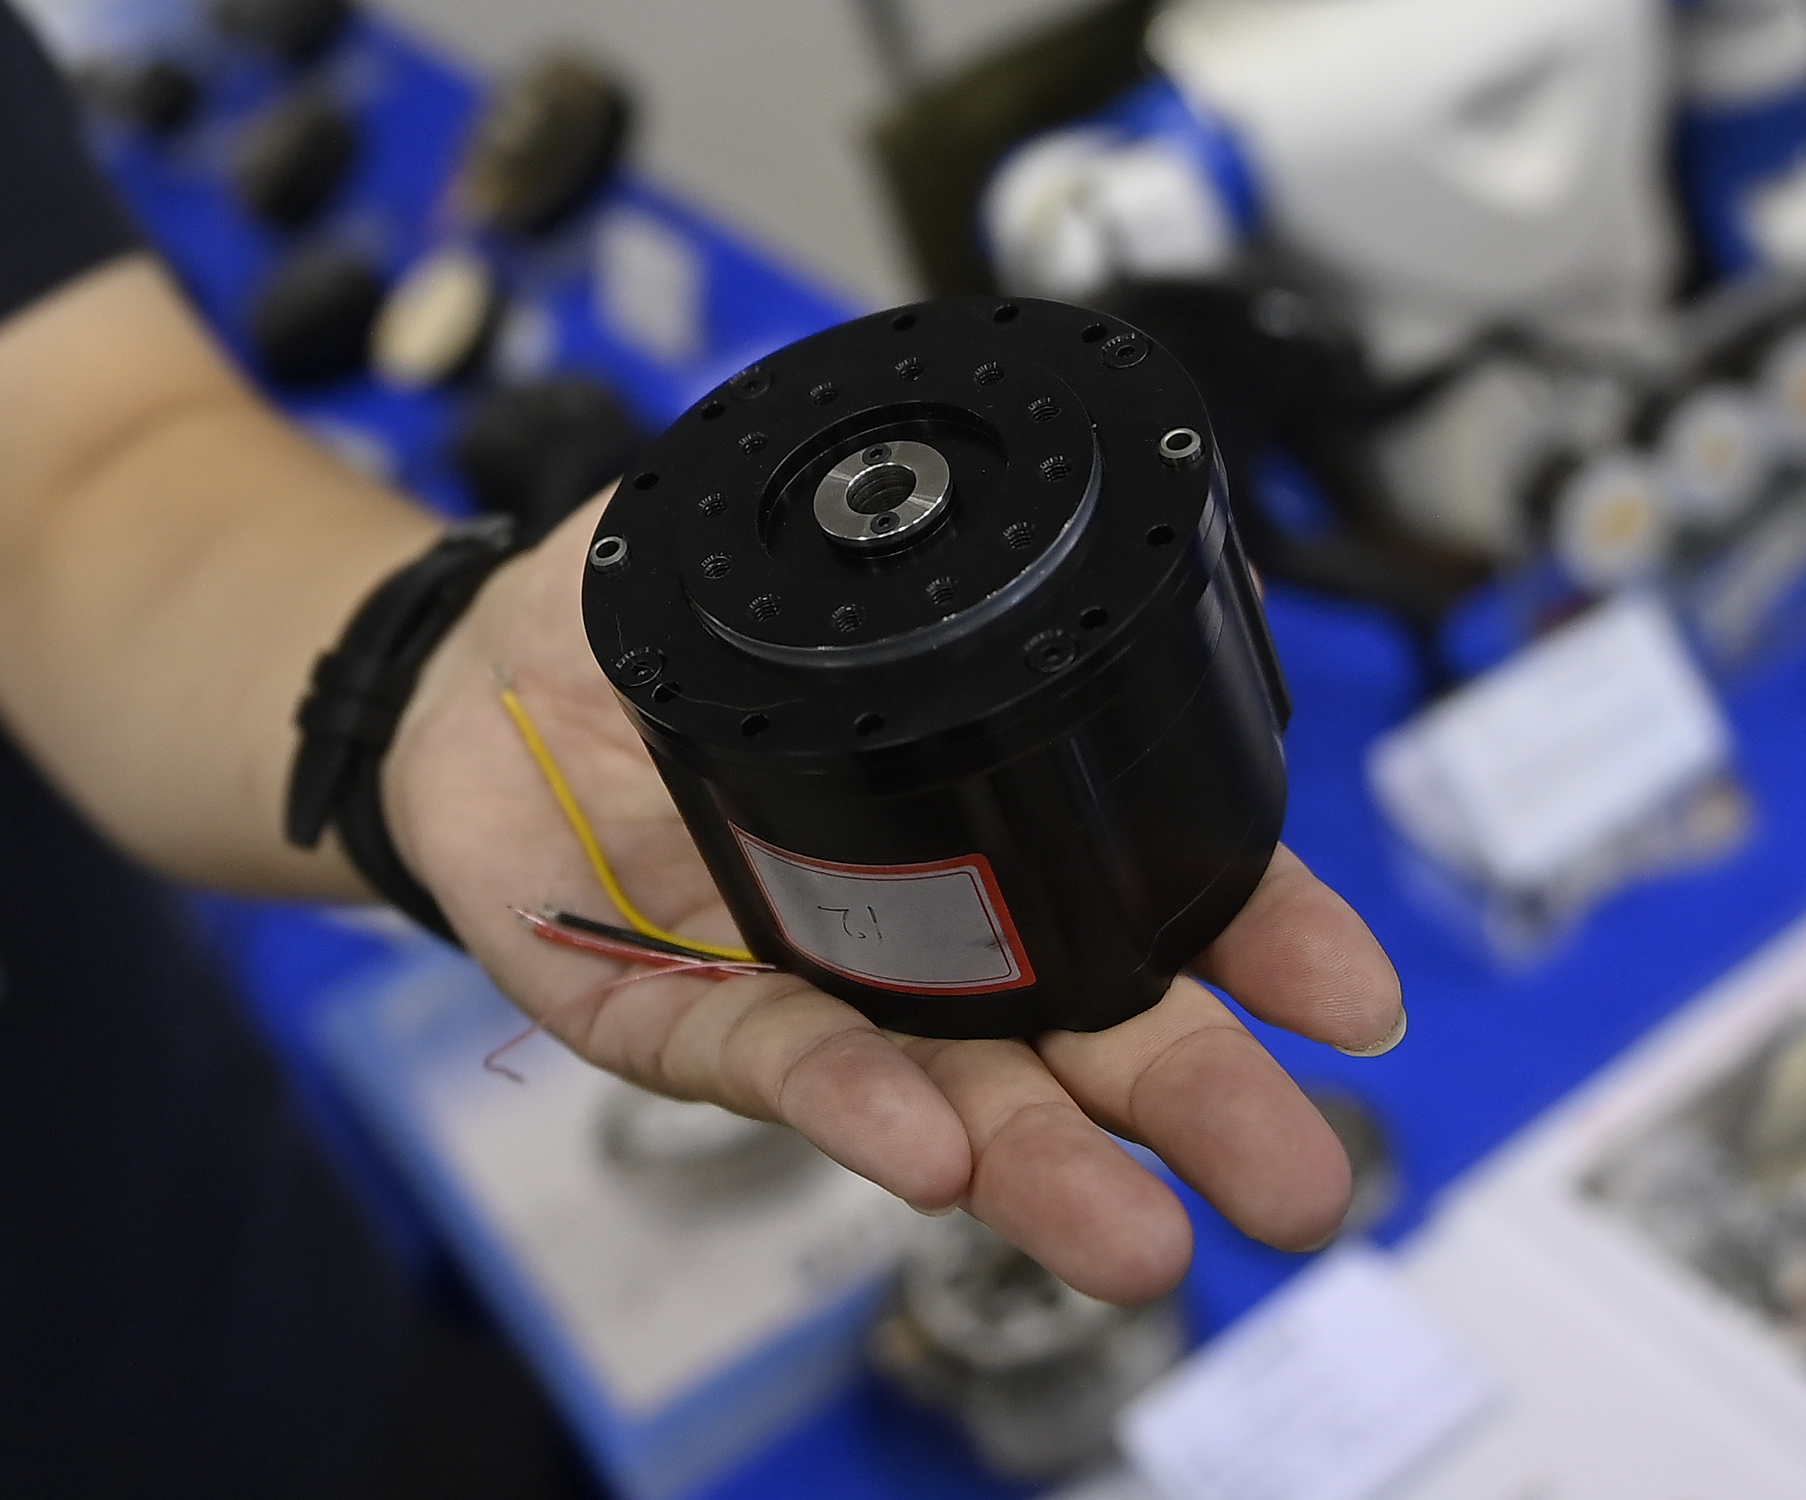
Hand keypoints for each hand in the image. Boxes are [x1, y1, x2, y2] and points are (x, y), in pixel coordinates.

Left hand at [385, 497, 1404, 1304]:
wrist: (458, 676)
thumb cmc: (633, 632)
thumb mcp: (780, 556)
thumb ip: (898, 546)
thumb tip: (1042, 485)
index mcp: (951, 827)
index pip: (1123, 893)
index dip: (1241, 938)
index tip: (1347, 997)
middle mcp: (889, 927)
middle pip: (1057, 1034)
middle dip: (1183, 1105)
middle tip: (1294, 1181)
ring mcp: (778, 977)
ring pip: (926, 1092)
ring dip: (1034, 1165)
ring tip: (1138, 1235)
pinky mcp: (642, 1008)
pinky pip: (747, 1060)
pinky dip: (839, 1103)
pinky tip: (925, 1150)